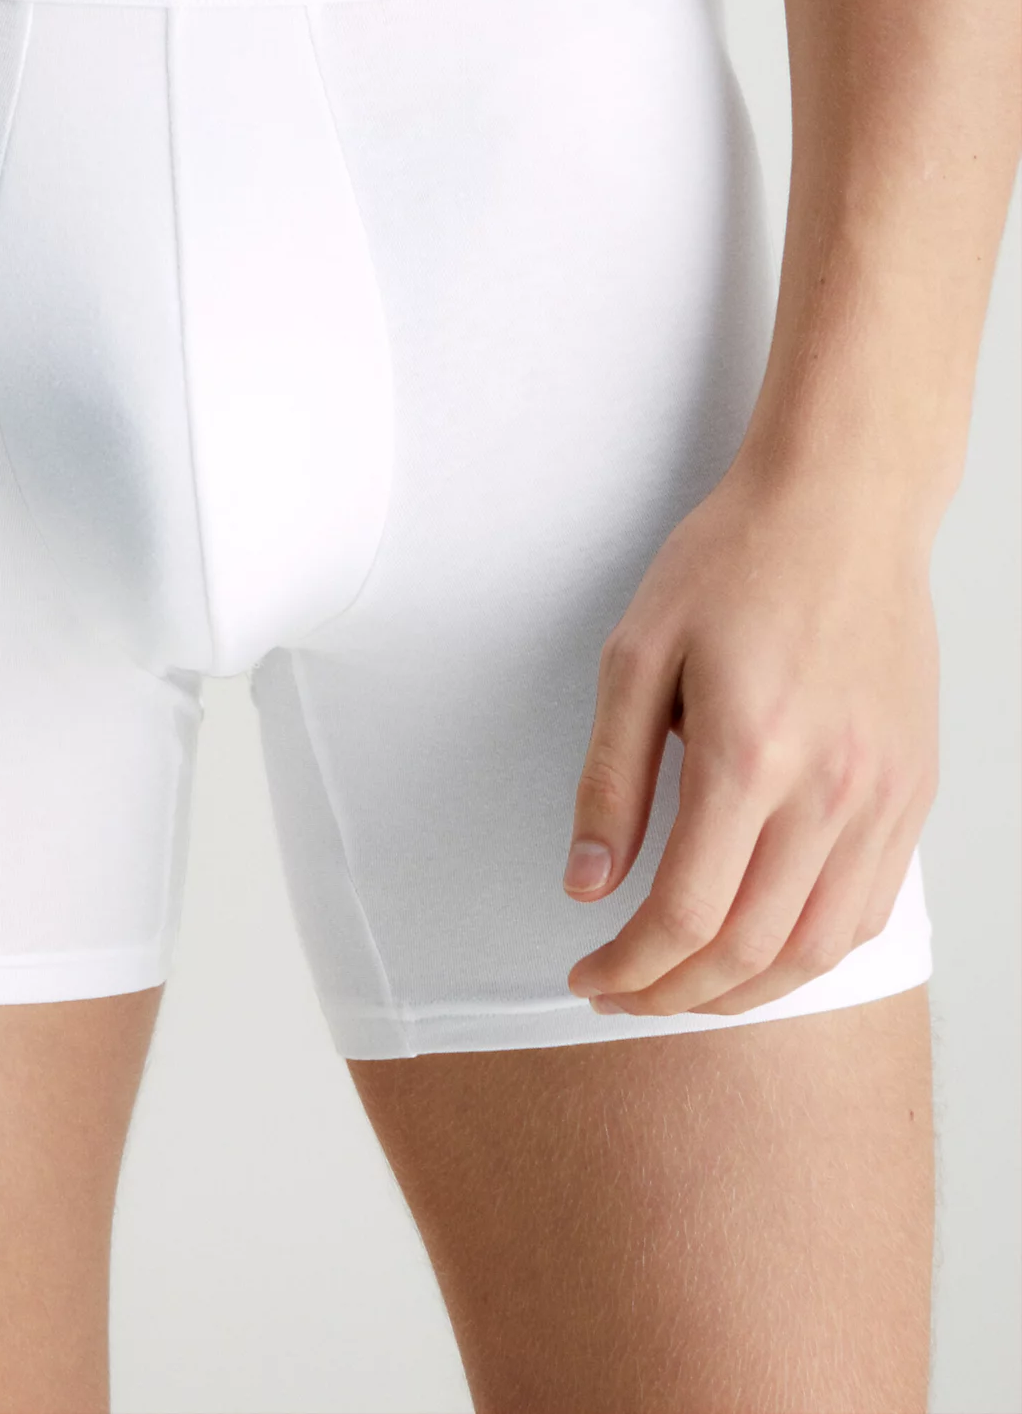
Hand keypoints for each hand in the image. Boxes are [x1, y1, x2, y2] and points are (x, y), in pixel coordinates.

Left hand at [562, 461, 939, 1017]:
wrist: (842, 508)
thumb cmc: (734, 563)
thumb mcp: (636, 654)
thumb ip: (611, 779)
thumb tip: (588, 883)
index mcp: (749, 753)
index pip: (687, 914)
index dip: (631, 966)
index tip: (588, 972)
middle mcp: (830, 789)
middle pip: (752, 949)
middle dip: (674, 993)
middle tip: (621, 992)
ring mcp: (884, 797)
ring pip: (820, 948)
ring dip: (745, 991)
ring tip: (683, 988)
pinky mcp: (913, 792)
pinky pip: (870, 910)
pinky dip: (813, 953)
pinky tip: (764, 948)